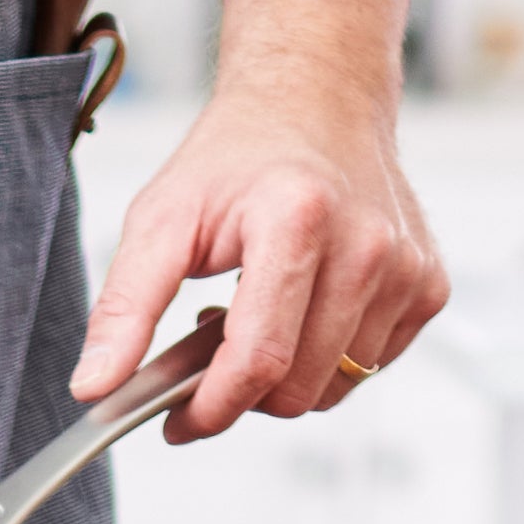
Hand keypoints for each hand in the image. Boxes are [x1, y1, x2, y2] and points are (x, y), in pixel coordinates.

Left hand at [68, 89, 447, 441]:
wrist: (314, 100)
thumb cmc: (236, 158)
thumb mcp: (160, 220)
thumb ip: (124, 307)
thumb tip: (95, 386)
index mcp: (296, 221)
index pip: (259, 359)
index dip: (211, 409)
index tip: (176, 423)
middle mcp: (366, 245)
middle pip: (297, 389)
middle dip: (242, 394)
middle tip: (207, 350)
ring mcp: (406, 269)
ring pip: (334, 389)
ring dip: (283, 376)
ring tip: (253, 317)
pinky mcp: (427, 286)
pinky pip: (368, 366)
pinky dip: (325, 359)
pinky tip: (300, 310)